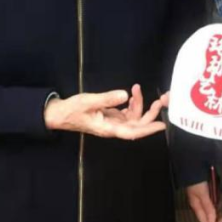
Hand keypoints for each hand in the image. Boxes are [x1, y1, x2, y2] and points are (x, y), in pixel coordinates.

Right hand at [44, 84, 165, 140]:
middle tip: (159, 100)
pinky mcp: (110, 117)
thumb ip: (106, 99)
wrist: (60, 114)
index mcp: (108, 128)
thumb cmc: (72, 110)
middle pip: (137, 125)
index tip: (161, 125)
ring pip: (132, 118)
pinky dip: (131, 105)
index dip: (148, 129)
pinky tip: (131, 95)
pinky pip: (126, 114)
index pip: (132, 132)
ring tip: (137, 89)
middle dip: (149, 114)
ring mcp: (112, 123)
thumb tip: (124, 95)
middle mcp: (113, 128)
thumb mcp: (88, 101)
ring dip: (138, 104)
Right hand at [186, 181, 221, 221]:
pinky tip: (219, 191)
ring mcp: (205, 201)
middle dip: (220, 213)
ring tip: (219, 194)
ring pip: (216, 209)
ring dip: (220, 204)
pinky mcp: (208, 195)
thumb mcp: (202, 193)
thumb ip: (208, 207)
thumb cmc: (197, 181)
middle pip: (213, 218)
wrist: (194, 167)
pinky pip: (216, 202)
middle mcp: (201, 207)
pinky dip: (219, 198)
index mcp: (198, 209)